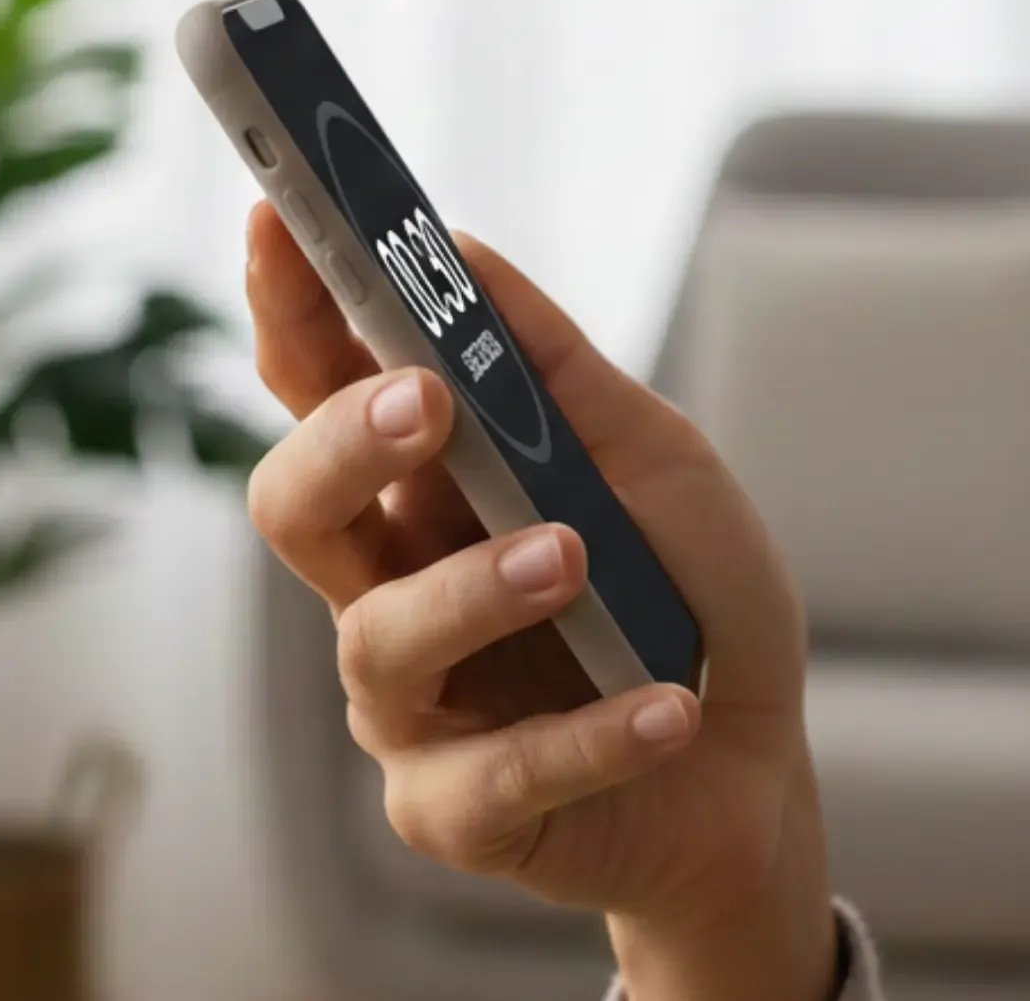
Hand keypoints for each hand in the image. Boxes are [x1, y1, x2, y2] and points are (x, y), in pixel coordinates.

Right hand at [240, 199, 825, 942]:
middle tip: (424, 401)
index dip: (287, 309)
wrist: (753, 769)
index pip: (321, 390)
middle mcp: (390, 588)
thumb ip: (555, 370)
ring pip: (382, 638)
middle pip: (293, 508)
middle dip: (340, 445)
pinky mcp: (455, 811)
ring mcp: (411, 706)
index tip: (276, 219)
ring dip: (474, 587)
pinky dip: (591, 734)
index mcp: (423, 491)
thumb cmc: (689, 598)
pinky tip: (668, 709)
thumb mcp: (653, 461)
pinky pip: (497, 774)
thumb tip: (458, 247)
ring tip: (570, 556)